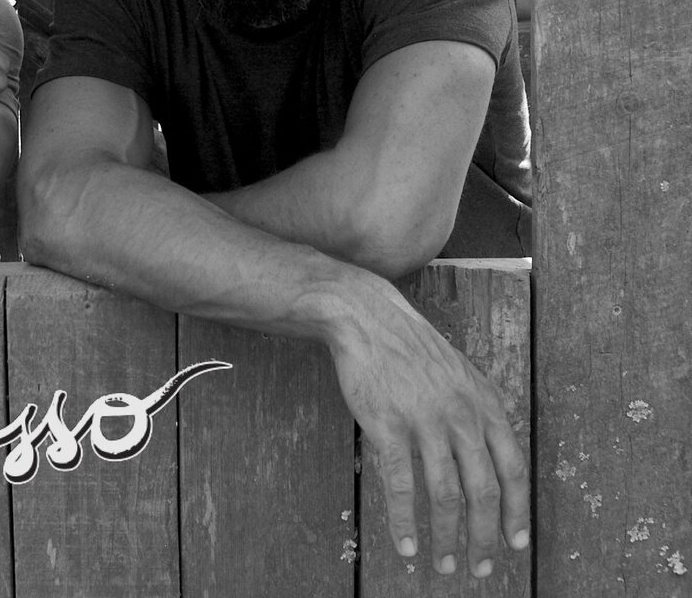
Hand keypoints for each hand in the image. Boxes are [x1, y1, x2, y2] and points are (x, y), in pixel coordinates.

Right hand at [328, 278, 529, 578]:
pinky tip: (406, 546)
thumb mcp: (460, 373)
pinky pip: (402, 485)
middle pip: (483, 491)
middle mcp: (461, 414)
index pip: (513, 470)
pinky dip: (405, 522)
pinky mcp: (389, 424)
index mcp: (485, 403)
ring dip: (447, 538)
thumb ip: (478, 413)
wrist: (366, 316)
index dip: (517, 513)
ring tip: (444, 565)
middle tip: (479, 569)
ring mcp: (425, 419)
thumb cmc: (411, 347)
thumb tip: (493, 461)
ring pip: (445, 494)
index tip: (515, 545)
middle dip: (484, 538)